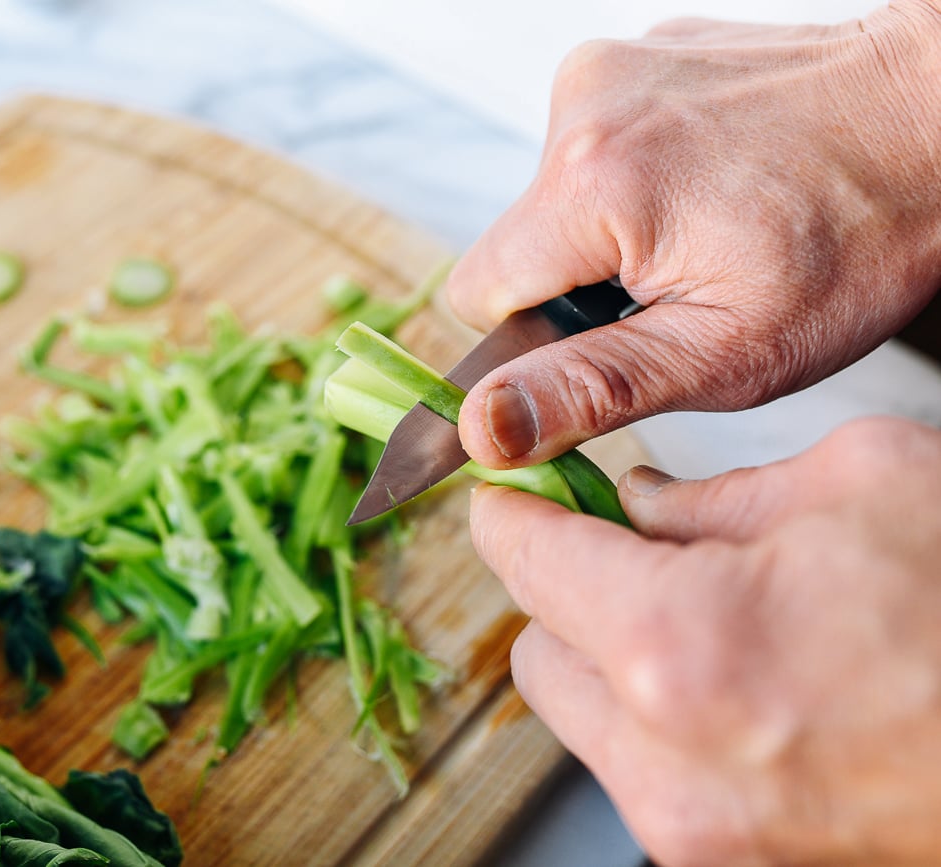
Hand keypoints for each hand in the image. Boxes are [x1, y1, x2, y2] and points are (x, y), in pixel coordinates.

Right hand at [447, 3, 940, 468]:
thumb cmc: (853, 245)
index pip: (477, 294)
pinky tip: (707, 184)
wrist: (935, 123)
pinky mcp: (636, 53)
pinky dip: (634, 179)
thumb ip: (590, 388)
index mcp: (590, 188)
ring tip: (704, 232)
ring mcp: (610, 68)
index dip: (532, 342)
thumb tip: (483, 427)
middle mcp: (583, 107)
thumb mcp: (724, 351)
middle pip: (517, 243)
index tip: (608, 343)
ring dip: (608, 233)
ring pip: (554, 198)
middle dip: (578, 285)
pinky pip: (592, 146)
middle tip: (679, 289)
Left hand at [471, 417, 940, 864]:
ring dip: (608, 655)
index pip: (527, 563)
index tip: (516, 490)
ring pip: (584, 718)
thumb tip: (636, 504)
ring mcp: (698, 827)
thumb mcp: (859, 483)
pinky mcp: (730, 859)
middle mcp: (670, 758)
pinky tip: (734, 669)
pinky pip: (644, 768)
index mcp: (683, 646)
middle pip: (536, 654)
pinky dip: (658, 713)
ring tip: (699, 607)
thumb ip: (710, 496)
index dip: (514, 511)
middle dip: (562, 589)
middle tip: (618, 542)